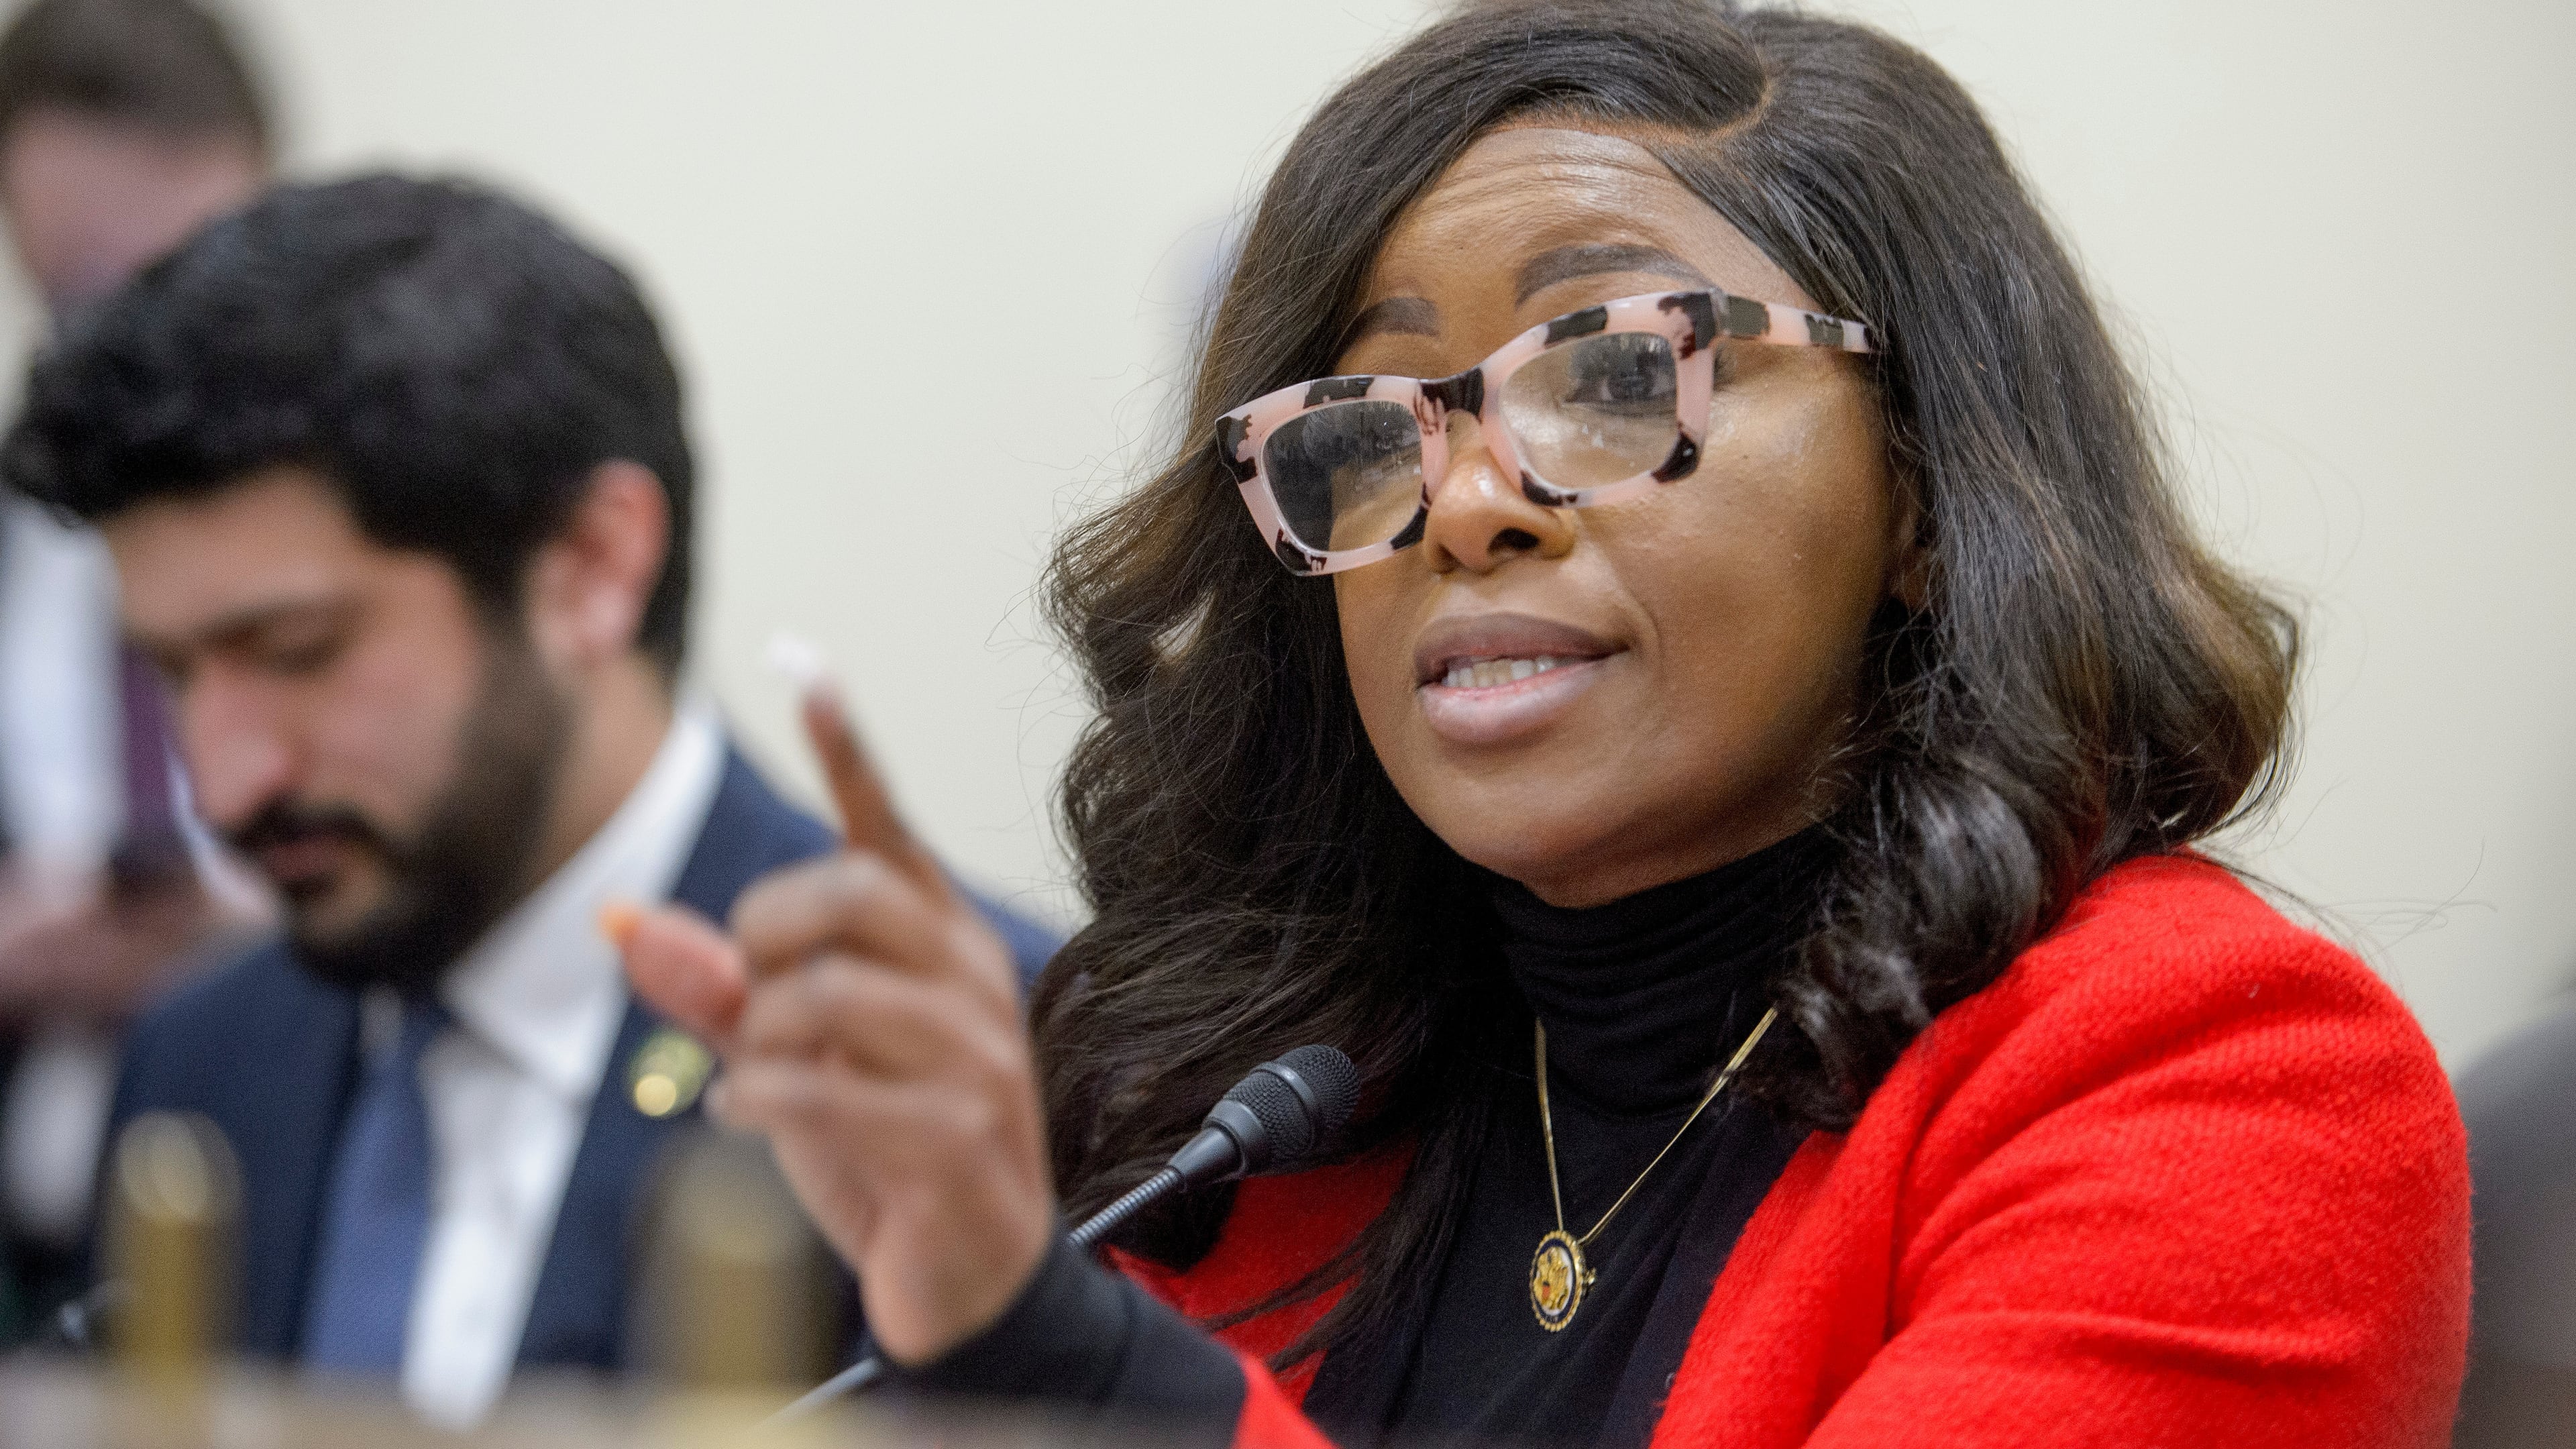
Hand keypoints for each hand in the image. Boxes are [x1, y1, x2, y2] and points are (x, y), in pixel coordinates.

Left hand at [611, 688, 1053, 1365]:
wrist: (967, 1283)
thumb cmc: (883, 1154)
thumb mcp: (786, 1061)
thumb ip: (716, 991)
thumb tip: (624, 923)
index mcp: (936, 942)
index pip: (886, 827)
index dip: (846, 748)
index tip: (805, 664)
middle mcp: (969, 979)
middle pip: (843, 894)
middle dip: (761, 937)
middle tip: (748, 996)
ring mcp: (978, 1056)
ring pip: (827, 992)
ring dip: (760, 1038)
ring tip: (756, 1076)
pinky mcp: (962, 1136)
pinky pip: (828, 1089)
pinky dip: (760, 1099)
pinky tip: (744, 1113)